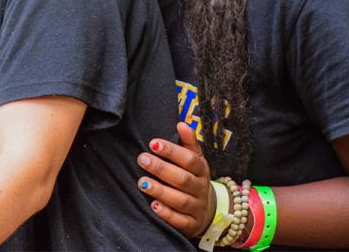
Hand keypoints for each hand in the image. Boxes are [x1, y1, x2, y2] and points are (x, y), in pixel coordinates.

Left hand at [137, 122, 211, 237]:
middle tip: (142, 159)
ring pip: (181, 200)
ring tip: (142, 182)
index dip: (171, 151)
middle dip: (161, 169)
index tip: (152, 143)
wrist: (207, 210)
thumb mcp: (195, 159)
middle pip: (182, 179)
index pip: (189, 159)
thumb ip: (188, 142)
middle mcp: (201, 188)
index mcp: (201, 169)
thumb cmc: (193, 178)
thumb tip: (181, 123)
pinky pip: (180, 221)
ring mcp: (197, 207)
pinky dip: (167, 214)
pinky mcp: (191, 225)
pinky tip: (153, 206)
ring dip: (160, 191)